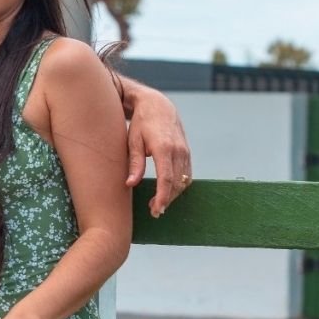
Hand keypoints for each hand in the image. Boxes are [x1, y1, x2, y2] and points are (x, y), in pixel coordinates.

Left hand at [124, 85, 192, 216]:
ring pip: (183, 180)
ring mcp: (185, 151)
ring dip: (173, 194)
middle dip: (167, 199)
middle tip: (154, 211)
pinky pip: (186, 174)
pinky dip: (179, 185)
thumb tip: (130, 183)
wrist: (158, 106)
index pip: (167, 178)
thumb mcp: (133, 141)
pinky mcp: (187, 153)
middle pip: (176, 183)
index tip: (157, 209)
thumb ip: (134, 163)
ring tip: (158, 204)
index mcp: (163, 148)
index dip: (163, 196)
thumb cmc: (141, 124)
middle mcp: (178, 150)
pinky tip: (168, 192)